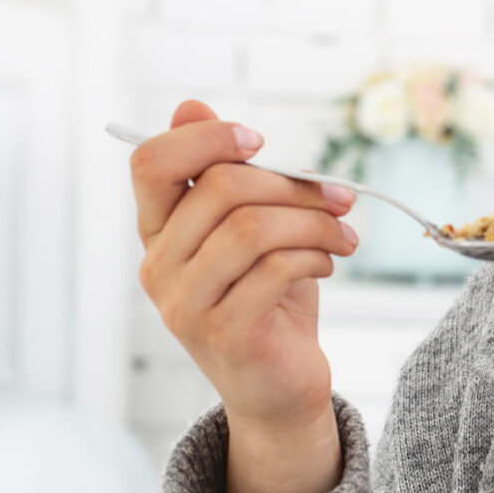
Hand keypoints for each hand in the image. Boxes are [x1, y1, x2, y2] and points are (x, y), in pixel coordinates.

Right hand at [131, 99, 359, 492]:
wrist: (280, 387)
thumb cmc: (268, 298)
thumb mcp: (251, 226)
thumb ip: (224, 172)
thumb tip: (189, 105)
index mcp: (158, 232)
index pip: (150, 162)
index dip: (205, 138)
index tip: (259, 140)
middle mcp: (158, 267)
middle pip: (219, 188)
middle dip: (293, 184)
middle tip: (339, 198)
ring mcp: (185, 304)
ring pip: (252, 227)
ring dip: (313, 222)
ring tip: (343, 235)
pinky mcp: (223, 333)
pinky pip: (274, 269)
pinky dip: (314, 256)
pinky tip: (329, 263)